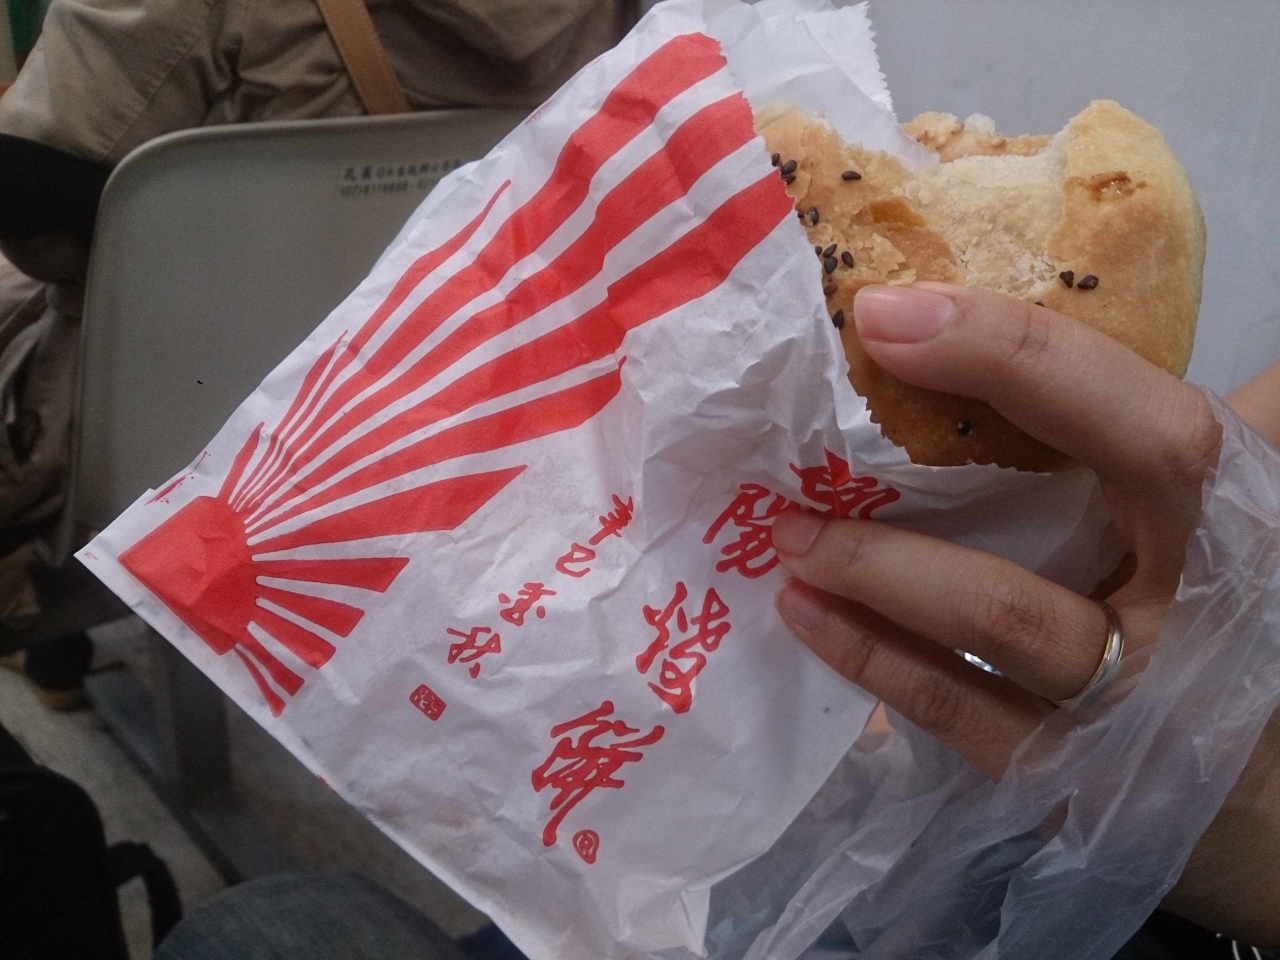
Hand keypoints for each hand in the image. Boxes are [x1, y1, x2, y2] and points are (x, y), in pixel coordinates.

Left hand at [771, 282, 1278, 946]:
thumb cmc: (1243, 596)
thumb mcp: (1235, 500)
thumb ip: (1169, 419)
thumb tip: (1104, 302)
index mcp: (1232, 516)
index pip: (1140, 426)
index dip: (1014, 355)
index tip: (883, 315)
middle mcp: (1186, 614)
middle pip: (1037, 547)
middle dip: (899, 518)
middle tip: (794, 468)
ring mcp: (1126, 707)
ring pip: (989, 638)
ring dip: (872, 585)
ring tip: (786, 540)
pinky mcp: (1069, 777)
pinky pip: (961, 717)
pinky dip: (876, 664)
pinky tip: (810, 618)